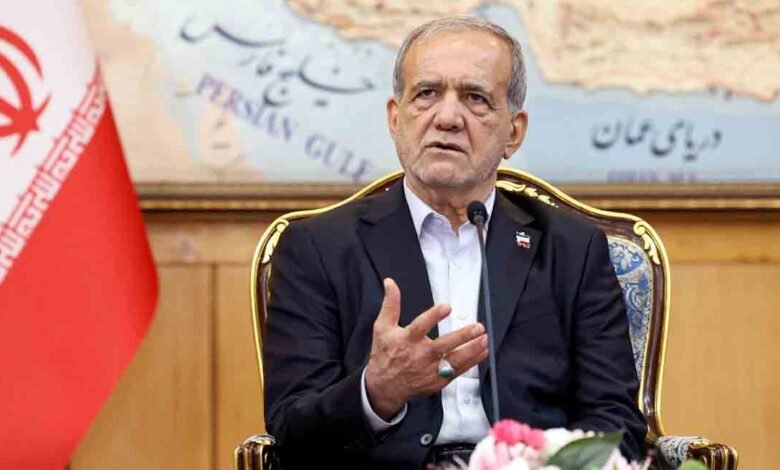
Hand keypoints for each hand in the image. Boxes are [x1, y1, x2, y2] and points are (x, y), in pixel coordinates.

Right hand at [364, 278, 488, 419]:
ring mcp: (429, 370)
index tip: (447, 307)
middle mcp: (419, 355)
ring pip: (454, 360)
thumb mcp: (382, 327)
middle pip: (443, 345)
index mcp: (406, 340)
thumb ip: (390, 304)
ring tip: (484, 339)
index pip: (421, 326)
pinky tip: (482, 351)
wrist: (384, 387)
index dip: (433, 316)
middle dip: (462, 336)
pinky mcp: (437, 381)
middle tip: (478, 327)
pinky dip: (472, 361)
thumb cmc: (385, 355)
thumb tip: (390, 282)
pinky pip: (458, 371)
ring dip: (471, 350)